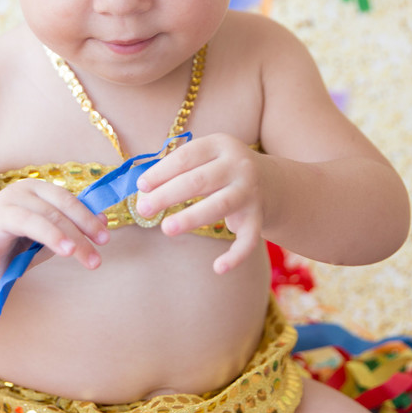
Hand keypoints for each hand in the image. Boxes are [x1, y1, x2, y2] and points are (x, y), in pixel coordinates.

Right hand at [0, 179, 109, 284]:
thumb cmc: (23, 243)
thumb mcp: (53, 233)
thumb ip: (73, 226)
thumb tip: (104, 220)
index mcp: (34, 189)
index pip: (65, 200)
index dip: (86, 218)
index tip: (105, 239)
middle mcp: (14, 195)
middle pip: (50, 213)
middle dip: (76, 236)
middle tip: (94, 260)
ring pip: (26, 220)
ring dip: (50, 236)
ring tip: (68, 252)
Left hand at [133, 134, 268, 274]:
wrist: (270, 182)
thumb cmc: (220, 171)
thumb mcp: (204, 160)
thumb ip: (176, 171)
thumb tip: (142, 191)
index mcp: (220, 145)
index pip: (187, 156)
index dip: (161, 171)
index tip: (141, 186)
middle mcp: (239, 165)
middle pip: (199, 180)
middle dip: (167, 195)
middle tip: (144, 209)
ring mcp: (250, 191)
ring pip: (220, 205)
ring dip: (191, 218)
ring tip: (166, 229)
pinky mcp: (258, 217)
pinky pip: (248, 238)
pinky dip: (236, 255)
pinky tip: (218, 268)